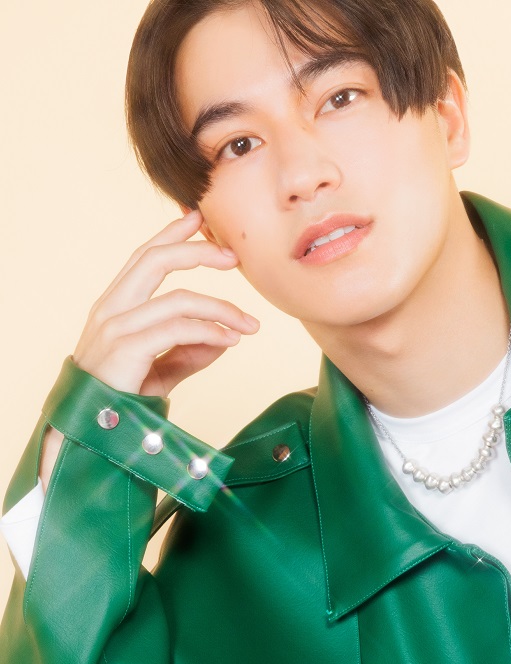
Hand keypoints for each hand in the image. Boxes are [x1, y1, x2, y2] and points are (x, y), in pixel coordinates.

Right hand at [72, 208, 257, 396]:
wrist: (93, 431)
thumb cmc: (123, 398)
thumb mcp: (162, 370)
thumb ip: (190, 352)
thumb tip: (225, 339)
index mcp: (116, 305)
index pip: (145, 258)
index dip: (171, 235)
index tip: (198, 218)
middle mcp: (112, 308)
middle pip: (155, 261)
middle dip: (197, 251)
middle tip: (234, 257)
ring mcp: (116, 326)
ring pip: (178, 298)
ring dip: (222, 309)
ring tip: (250, 325)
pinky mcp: (126, 348)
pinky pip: (177, 329)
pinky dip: (210, 331)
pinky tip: (231, 340)